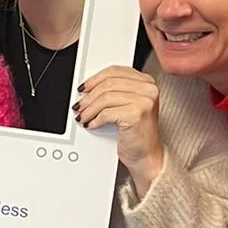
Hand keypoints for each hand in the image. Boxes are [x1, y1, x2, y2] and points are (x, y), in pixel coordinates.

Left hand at [74, 67, 163, 189]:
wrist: (147, 155)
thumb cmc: (137, 133)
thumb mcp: (128, 105)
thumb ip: (115, 92)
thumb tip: (89, 89)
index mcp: (146, 82)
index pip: (115, 72)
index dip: (95, 79)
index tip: (83, 88)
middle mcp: (148, 89)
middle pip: (108, 84)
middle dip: (89, 96)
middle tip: (79, 105)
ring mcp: (144, 101)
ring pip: (105, 98)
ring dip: (89, 109)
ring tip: (83, 116)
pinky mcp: (136, 114)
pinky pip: (107, 113)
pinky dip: (95, 119)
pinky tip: (92, 124)